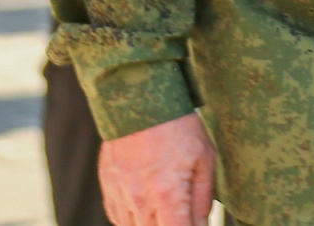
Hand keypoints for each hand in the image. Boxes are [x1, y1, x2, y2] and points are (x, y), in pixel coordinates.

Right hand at [98, 110, 214, 225]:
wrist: (140, 100)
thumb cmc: (177, 126)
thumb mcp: (204, 158)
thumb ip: (203, 199)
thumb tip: (202, 224)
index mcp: (167, 194)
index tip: (192, 223)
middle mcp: (140, 200)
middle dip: (170, 224)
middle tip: (179, 210)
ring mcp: (120, 195)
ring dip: (151, 223)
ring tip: (164, 203)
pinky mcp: (108, 188)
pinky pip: (119, 217)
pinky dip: (133, 217)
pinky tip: (146, 202)